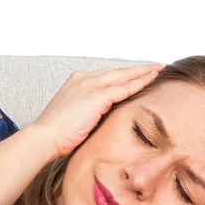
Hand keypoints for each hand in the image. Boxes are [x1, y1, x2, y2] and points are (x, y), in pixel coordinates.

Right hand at [31, 63, 166, 157]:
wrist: (44, 138)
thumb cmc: (56, 135)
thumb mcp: (74, 118)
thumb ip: (89, 113)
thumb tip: (103, 120)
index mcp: (77, 82)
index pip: (107, 76)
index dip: (124, 75)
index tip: (138, 74)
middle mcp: (84, 79)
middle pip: (118, 72)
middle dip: (138, 69)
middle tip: (156, 66)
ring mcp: (90, 86)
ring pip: (124, 76)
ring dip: (144, 72)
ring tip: (160, 69)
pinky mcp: (96, 96)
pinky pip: (124, 88)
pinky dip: (140, 83)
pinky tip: (152, 79)